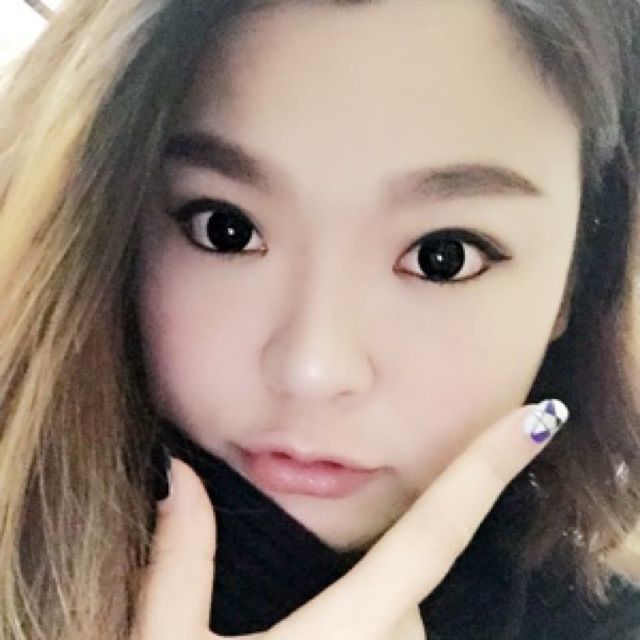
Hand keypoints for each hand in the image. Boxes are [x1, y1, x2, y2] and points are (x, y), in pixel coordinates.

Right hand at [132, 400, 567, 638]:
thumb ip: (179, 561)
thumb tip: (181, 475)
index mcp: (338, 637)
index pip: (429, 537)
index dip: (484, 472)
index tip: (536, 422)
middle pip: (407, 604)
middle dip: (368, 590)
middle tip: (295, 612)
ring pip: (403, 637)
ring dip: (368, 627)